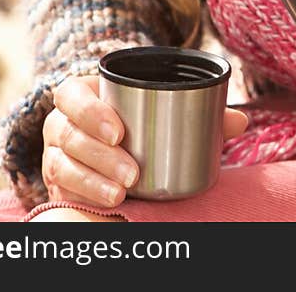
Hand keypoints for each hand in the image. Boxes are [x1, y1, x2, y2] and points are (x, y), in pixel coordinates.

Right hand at [40, 73, 248, 210]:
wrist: (108, 147)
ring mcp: (55, 153)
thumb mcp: (158, 108)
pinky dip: (87, 195)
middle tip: (133, 172)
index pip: (71, 94)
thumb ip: (199, 109)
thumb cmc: (135, 119)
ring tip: (124, 191)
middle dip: (101, 155)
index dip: (90, 111)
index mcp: (81, 93)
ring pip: (64, 164)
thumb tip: (240, 120)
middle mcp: (61, 122)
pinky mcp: (57, 183)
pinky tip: (110, 202)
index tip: (119, 131)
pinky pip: (63, 189)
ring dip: (94, 179)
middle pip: (70, 134)